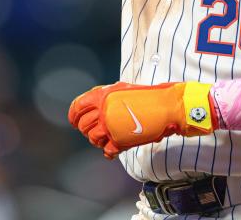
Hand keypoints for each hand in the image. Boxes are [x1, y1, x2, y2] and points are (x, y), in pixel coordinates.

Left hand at [68, 81, 214, 158]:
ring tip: (108, 137)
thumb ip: (105, 97)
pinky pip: (106, 150)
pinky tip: (114, 148)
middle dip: (87, 130)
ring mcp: (109, 127)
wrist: (166, 107)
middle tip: (97, 130)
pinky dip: (109, 151)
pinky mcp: (119, 141)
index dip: (74, 116)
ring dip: (99, 140)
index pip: (77, 108)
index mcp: (102, 96)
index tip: (75, 122)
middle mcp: (102, 111)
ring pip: (93, 139)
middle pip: (83, 126)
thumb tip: (93, 106)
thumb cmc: (148, 96)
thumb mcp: (122, 90)